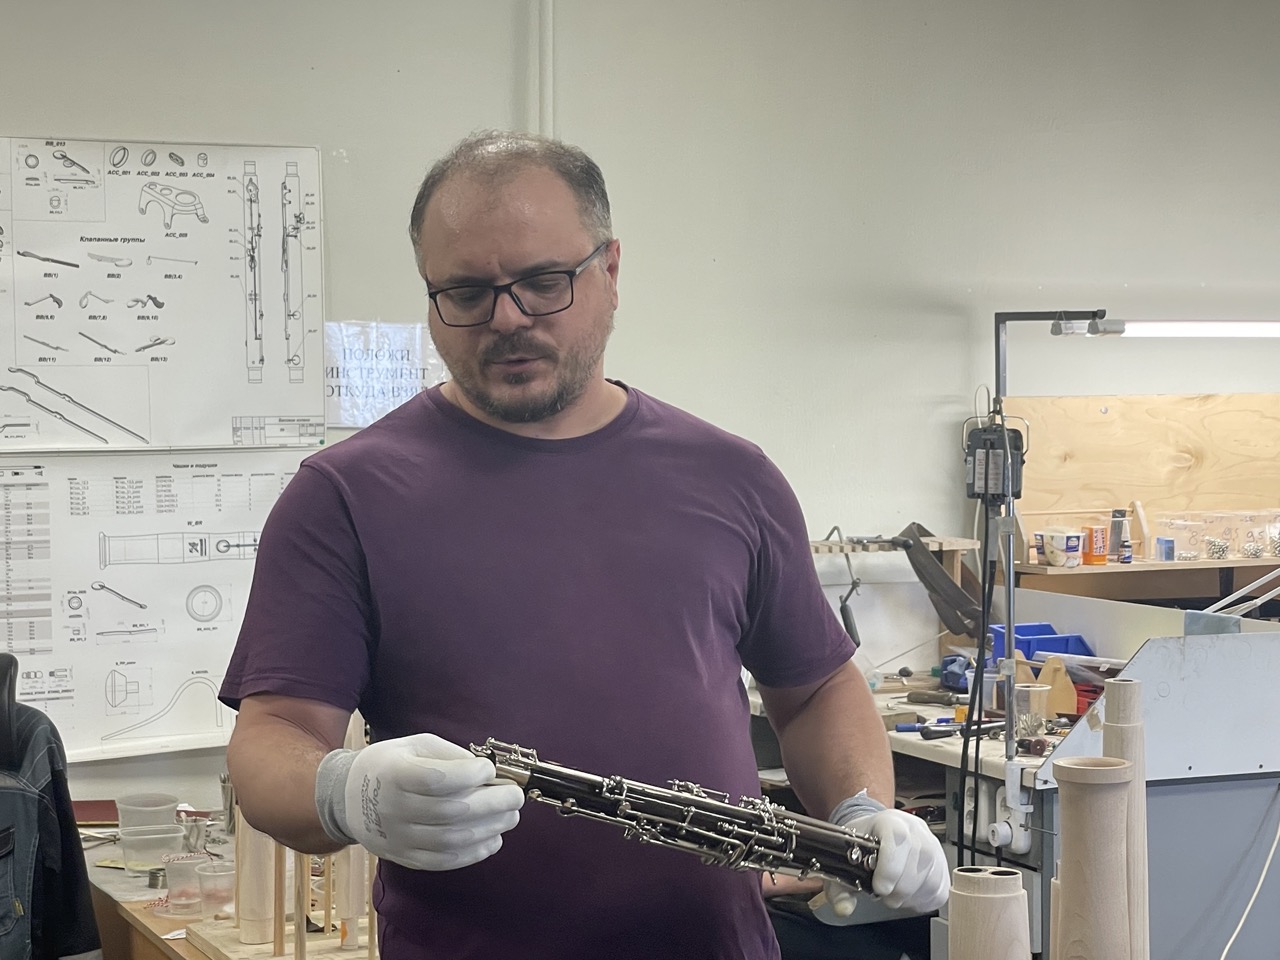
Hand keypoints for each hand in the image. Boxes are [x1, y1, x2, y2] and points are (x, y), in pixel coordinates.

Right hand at [316, 733, 524, 870]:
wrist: (348, 798)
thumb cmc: (389, 765)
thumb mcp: (414, 745)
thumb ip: (450, 755)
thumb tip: (487, 771)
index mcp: (393, 774)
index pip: (436, 780)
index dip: (469, 775)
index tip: (489, 769)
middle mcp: (393, 809)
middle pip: (451, 812)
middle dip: (492, 804)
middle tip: (515, 796)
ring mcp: (397, 837)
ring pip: (451, 840)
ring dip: (489, 829)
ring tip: (511, 816)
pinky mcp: (404, 857)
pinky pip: (443, 862)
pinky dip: (473, 853)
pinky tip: (493, 839)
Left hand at [818, 805, 949, 922]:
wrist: (874, 834)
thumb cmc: (861, 844)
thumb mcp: (844, 858)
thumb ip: (840, 885)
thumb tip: (843, 908)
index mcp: (890, 821)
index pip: (899, 837)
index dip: (891, 866)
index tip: (879, 888)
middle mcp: (916, 830)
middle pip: (919, 859)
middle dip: (900, 887)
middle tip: (884, 895)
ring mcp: (933, 846)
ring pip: (932, 877)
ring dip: (911, 896)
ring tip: (894, 896)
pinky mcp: (942, 865)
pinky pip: (940, 889)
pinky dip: (923, 900)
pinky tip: (907, 898)